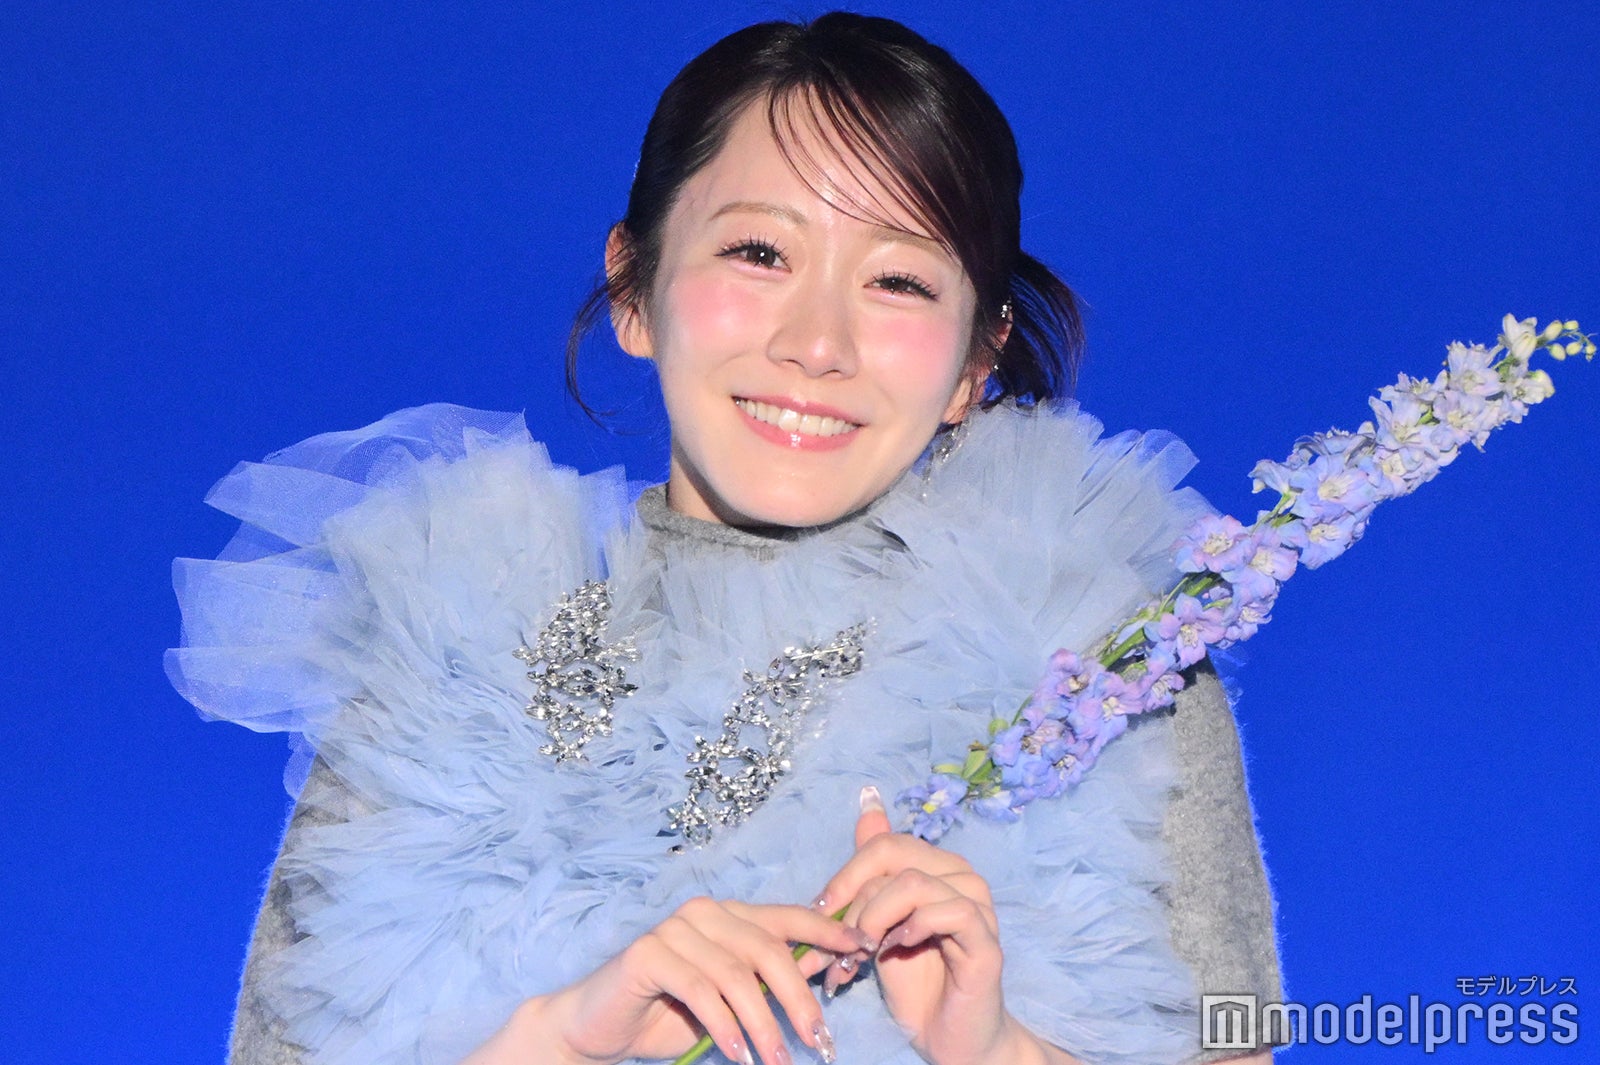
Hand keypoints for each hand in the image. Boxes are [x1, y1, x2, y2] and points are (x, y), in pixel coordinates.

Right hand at [466, 897, 864, 1064]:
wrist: (599, 1026)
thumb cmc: (669, 1013)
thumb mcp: (731, 998)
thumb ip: (770, 980)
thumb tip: (830, 968)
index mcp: (730, 914)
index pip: (789, 915)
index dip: (828, 931)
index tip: (865, 950)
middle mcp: (705, 912)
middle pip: (769, 949)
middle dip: (799, 998)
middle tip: (819, 1042)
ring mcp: (675, 928)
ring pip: (737, 975)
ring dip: (764, 1024)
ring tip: (778, 1062)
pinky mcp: (649, 952)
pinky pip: (700, 990)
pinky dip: (725, 1026)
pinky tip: (739, 1054)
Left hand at [811, 786, 1035, 1064]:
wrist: (948, 1038)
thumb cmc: (915, 982)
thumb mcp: (879, 923)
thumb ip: (872, 872)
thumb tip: (868, 803)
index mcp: (937, 866)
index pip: (883, 844)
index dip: (845, 876)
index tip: (819, 914)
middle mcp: (962, 876)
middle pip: (894, 855)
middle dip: (853, 900)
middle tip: (837, 943)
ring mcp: (977, 906)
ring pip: (912, 883)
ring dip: (873, 920)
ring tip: (862, 955)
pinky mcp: (986, 940)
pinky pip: (945, 912)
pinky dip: (910, 929)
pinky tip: (897, 950)